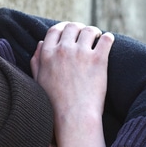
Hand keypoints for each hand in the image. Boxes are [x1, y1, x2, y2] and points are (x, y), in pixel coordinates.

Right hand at [30, 23, 114, 146]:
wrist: (73, 120)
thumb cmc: (55, 106)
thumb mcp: (38, 82)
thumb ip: (37, 61)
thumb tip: (40, 44)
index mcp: (47, 55)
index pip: (54, 30)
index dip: (63, 28)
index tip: (70, 31)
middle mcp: (63, 51)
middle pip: (72, 27)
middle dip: (79, 28)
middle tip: (87, 34)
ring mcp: (81, 54)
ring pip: (89, 30)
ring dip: (94, 32)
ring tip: (98, 37)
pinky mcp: (98, 60)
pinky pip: (106, 39)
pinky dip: (108, 38)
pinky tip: (108, 42)